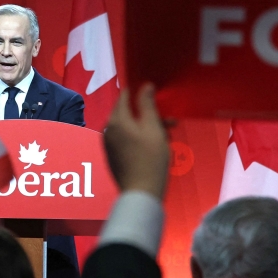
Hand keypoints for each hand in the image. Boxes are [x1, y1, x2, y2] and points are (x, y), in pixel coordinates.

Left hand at [104, 84, 169, 199]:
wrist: (141, 192)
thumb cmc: (150, 158)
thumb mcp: (153, 127)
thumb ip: (147, 104)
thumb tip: (145, 85)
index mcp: (116, 120)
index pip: (125, 96)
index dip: (139, 91)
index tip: (154, 92)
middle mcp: (108, 130)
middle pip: (128, 113)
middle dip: (148, 114)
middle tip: (170, 122)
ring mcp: (108, 144)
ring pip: (129, 128)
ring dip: (147, 128)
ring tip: (167, 137)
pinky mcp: (112, 156)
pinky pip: (126, 140)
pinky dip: (139, 139)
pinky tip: (156, 147)